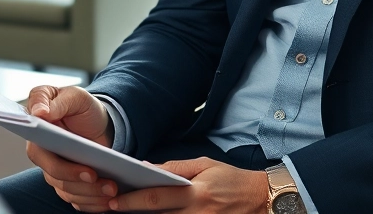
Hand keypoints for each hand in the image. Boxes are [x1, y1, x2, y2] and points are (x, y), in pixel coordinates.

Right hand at [23, 85, 116, 211]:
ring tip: (111, 189)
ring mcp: (54, 170)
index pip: (38, 152)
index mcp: (37, 131)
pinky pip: (76, 200)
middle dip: (77, 179)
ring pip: (66, 190)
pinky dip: (92, 203)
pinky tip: (107, 200)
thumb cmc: (82, 107)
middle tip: (97, 177)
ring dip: (89, 194)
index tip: (80, 164)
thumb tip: (38, 112)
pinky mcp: (68, 183)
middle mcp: (42, 154)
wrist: (99, 122)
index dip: (56, 163)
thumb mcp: (73, 95)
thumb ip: (53, 100)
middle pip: (54, 175)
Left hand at [108, 157, 268, 212]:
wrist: (261, 199)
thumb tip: (146, 167)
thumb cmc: (231, 179)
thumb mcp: (205, 165)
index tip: (113, 201)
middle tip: (112, 209)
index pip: (156, 198)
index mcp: (195, 193)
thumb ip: (175, 167)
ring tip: (129, 213)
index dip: (132, 201)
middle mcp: (196, 213)